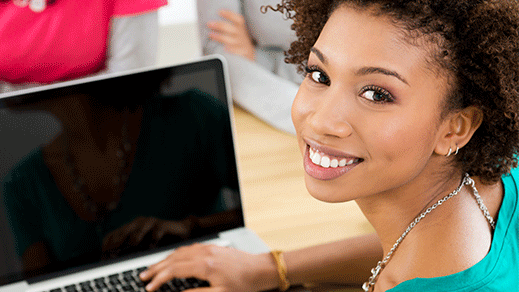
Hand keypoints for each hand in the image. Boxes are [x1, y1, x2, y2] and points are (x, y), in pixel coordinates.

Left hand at [102, 216, 195, 258]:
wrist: (182, 231)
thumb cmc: (161, 240)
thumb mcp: (143, 245)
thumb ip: (130, 251)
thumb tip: (114, 264)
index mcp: (130, 228)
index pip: (111, 236)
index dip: (106, 248)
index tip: (104, 259)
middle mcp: (137, 223)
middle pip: (121, 234)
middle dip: (116, 246)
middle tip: (113, 258)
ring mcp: (149, 223)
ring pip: (136, 233)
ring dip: (132, 244)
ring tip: (130, 254)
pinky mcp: (162, 225)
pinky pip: (155, 234)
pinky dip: (152, 243)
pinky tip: (151, 250)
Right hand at [139, 243, 275, 291]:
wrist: (261, 269)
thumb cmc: (245, 283)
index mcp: (205, 265)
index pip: (174, 270)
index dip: (159, 279)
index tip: (149, 287)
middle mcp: (205, 253)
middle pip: (173, 258)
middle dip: (156, 268)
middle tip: (143, 277)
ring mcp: (208, 248)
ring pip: (180, 252)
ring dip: (164, 260)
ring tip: (153, 269)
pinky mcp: (213, 247)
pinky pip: (189, 248)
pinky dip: (176, 254)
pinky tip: (173, 258)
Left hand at [207, 9, 255, 60]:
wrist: (249, 54)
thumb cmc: (238, 41)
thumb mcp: (237, 32)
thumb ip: (227, 28)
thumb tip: (212, 24)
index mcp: (241, 28)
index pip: (238, 20)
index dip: (230, 15)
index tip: (220, 12)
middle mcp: (242, 36)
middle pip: (232, 29)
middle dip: (220, 26)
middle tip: (209, 24)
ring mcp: (243, 45)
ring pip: (232, 40)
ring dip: (220, 37)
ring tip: (211, 35)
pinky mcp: (244, 54)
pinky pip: (237, 52)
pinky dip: (230, 50)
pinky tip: (224, 49)